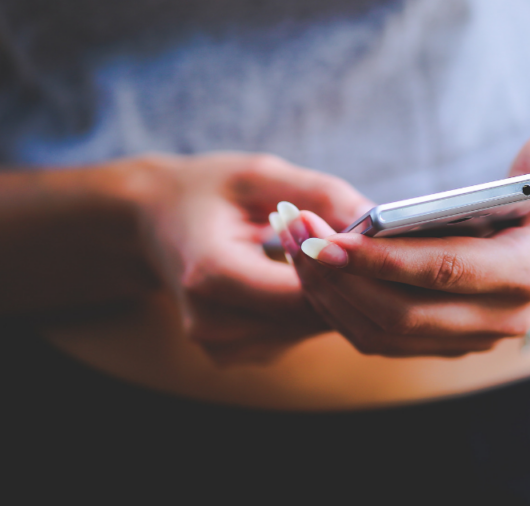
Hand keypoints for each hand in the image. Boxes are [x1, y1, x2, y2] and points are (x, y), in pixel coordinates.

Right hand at [132, 153, 372, 365]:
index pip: (302, 292)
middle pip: (310, 316)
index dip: (347, 270)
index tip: (379, 244)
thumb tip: (379, 220)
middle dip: (350, 283)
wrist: (149, 222)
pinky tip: (311, 275)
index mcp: (212, 274)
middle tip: (380, 249)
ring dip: (335, 296)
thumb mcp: (259, 173)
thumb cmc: (207, 190)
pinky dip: (312, 305)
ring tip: (343, 255)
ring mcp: (220, 346)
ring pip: (309, 328)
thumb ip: (319, 195)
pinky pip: (295, 333)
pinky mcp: (232, 355)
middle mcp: (212, 322)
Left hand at [286, 129, 529, 357]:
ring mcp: (472, 339)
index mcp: (526, 274)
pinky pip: (381, 339)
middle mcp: (501, 320)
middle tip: (294, 236)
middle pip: (402, 315)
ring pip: (384, 335)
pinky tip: (312, 270)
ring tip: (291, 247)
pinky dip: (340, 309)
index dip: (380, 261)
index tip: (325, 239)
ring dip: (330, 296)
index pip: (442, 273)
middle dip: (340, 278)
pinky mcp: (446, 343)